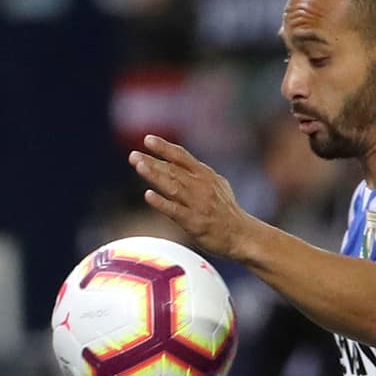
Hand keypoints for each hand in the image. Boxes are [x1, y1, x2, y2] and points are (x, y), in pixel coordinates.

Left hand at [129, 135, 254, 261]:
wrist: (242, 236)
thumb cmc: (227, 212)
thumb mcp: (217, 185)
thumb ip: (198, 174)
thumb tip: (180, 163)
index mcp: (205, 175)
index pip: (181, 156)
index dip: (164, 147)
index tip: (148, 139)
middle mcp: (201, 186)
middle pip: (172, 170)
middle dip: (152, 162)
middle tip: (133, 156)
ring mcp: (197, 204)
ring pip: (172, 186)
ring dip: (155, 175)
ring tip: (139, 166)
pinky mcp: (195, 222)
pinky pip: (175, 211)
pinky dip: (162, 202)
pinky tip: (149, 195)